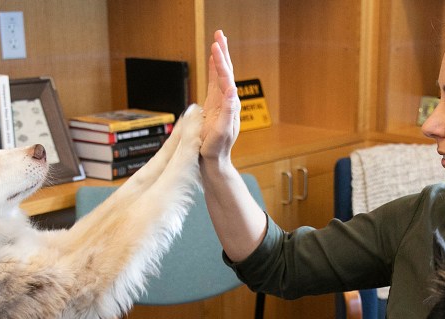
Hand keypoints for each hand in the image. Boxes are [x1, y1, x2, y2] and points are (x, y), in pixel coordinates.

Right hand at [202, 30, 240, 161]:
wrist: (214, 159)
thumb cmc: (217, 148)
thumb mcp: (221, 131)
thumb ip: (227, 111)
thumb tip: (231, 91)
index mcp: (229, 105)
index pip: (225, 78)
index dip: (220, 62)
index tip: (215, 47)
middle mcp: (227, 100)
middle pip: (225, 71)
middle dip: (222, 52)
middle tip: (219, 34)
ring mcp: (221, 101)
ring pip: (221, 74)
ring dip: (219, 57)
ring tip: (217, 40)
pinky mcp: (214, 104)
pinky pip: (214, 82)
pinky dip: (214, 69)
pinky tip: (213, 61)